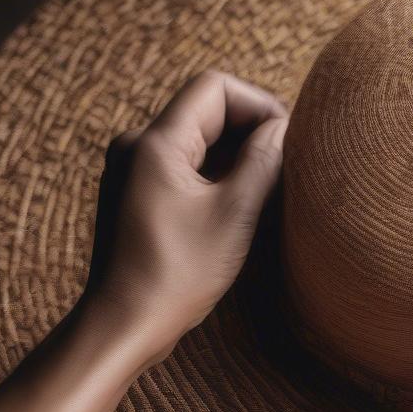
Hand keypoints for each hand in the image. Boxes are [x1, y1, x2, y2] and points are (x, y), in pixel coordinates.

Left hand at [84, 71, 287, 364]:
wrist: (124, 324)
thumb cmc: (177, 273)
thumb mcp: (235, 214)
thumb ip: (263, 162)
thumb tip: (283, 129)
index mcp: (156, 143)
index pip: (215, 88)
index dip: (259, 104)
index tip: (287, 139)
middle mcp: (137, 146)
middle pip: (206, 110)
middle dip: (251, 129)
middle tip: (286, 165)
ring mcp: (133, 170)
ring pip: (198, 139)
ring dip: (237, 154)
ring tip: (268, 189)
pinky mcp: (137, 193)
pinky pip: (185, 164)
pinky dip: (217, 174)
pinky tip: (240, 205)